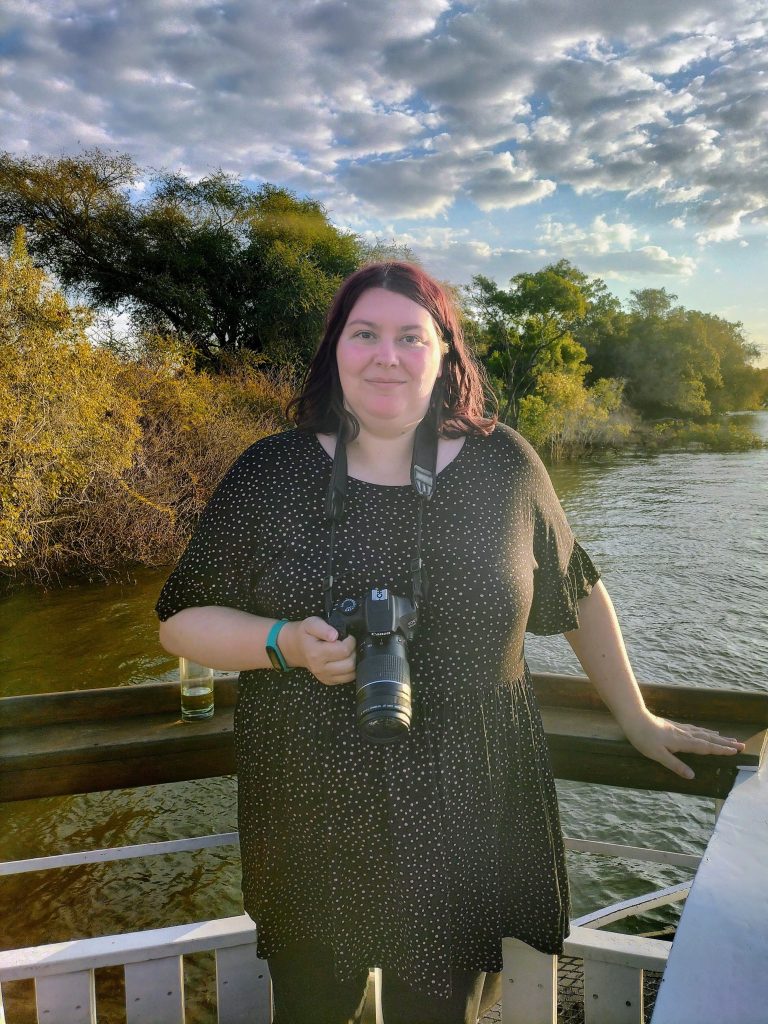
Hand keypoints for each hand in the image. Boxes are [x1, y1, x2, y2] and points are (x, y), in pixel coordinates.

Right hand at [281, 617, 356, 685]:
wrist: (296, 648)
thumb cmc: (305, 634)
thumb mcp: (311, 623)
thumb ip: (323, 628)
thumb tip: (334, 635)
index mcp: (316, 653)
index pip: (344, 650)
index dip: (350, 641)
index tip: (348, 636)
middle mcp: (320, 668)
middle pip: (349, 664)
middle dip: (354, 651)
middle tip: (349, 643)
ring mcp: (324, 676)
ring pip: (351, 673)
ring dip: (354, 661)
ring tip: (347, 651)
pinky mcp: (328, 681)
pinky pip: (347, 679)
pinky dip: (351, 670)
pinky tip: (345, 660)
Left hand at [622, 711, 745, 779]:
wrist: (634, 718)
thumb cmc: (644, 738)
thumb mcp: (658, 756)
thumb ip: (675, 765)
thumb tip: (692, 776)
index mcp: (683, 742)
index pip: (706, 747)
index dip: (720, 750)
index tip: (734, 751)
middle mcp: (685, 734)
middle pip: (709, 739)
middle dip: (725, 743)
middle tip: (740, 745)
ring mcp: (680, 729)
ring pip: (703, 733)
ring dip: (717, 737)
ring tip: (729, 739)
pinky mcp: (675, 726)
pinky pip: (695, 729)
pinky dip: (705, 731)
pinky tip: (707, 731)